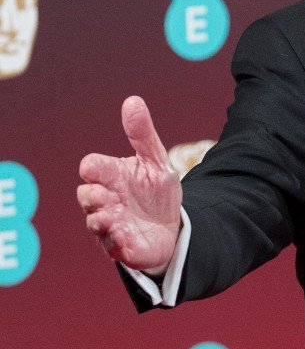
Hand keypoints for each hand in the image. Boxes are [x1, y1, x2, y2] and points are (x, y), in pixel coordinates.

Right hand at [78, 96, 182, 274]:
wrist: (173, 226)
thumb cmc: (157, 192)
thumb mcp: (156, 161)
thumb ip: (143, 134)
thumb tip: (133, 100)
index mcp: (112, 177)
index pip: (92, 168)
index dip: (92, 168)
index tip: (94, 167)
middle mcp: (105, 201)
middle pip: (87, 196)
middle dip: (93, 195)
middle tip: (106, 195)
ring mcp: (111, 226)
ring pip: (96, 223)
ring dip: (102, 219)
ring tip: (114, 216)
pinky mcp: (123, 248)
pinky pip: (114, 247)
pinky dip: (118, 242)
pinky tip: (126, 236)